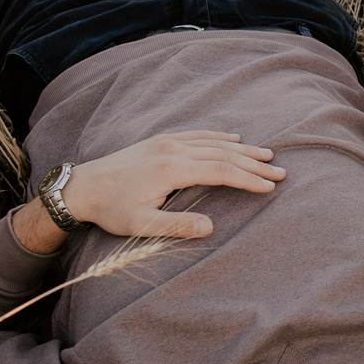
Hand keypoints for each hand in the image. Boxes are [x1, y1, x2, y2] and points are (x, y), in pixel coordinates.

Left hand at [63, 129, 283, 239]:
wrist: (82, 186)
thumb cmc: (111, 209)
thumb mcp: (140, 225)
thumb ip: (175, 227)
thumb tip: (210, 228)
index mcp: (172, 170)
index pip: (221, 171)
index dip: (248, 179)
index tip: (270, 186)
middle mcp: (173, 150)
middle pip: (224, 154)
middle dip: (254, 164)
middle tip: (281, 171)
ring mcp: (167, 142)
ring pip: (214, 142)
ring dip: (243, 149)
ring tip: (267, 155)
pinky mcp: (161, 140)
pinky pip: (198, 135)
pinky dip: (220, 137)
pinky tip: (234, 139)